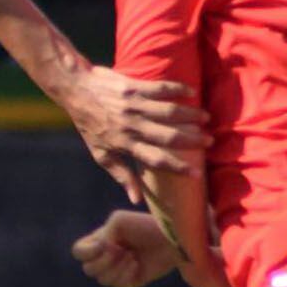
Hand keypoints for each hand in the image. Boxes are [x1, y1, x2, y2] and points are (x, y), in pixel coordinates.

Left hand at [59, 65, 207, 201]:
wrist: (76, 91)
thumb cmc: (90, 126)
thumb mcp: (101, 155)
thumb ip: (121, 175)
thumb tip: (136, 199)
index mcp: (125, 145)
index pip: (156, 160)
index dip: (177, 168)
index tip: (197, 174)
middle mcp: (131, 127)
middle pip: (168, 136)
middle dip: (192, 140)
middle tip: (210, 141)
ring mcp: (133, 106)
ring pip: (168, 112)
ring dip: (190, 115)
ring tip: (206, 118)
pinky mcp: (133, 87)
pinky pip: (160, 88)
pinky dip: (178, 89)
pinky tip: (192, 92)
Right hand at [71, 210, 179, 286]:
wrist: (170, 238)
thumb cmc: (144, 226)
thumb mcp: (118, 222)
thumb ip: (102, 235)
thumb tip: (100, 254)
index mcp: (100, 241)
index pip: (78, 252)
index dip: (86, 252)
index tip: (103, 244)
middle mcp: (106, 257)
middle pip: (88, 269)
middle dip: (104, 261)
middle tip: (120, 250)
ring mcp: (118, 270)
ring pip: (102, 279)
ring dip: (116, 267)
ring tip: (131, 255)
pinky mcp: (130, 281)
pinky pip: (118, 285)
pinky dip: (125, 274)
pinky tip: (136, 265)